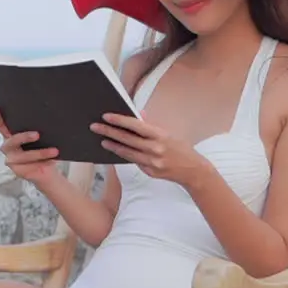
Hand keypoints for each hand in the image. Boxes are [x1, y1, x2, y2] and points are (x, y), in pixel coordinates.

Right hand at [0, 109, 58, 182]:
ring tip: (54, 151)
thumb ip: (36, 131)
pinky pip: (30, 166)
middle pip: (12, 140)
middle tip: (37, 135)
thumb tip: (47, 121)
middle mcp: (8, 147)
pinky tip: (51, 161)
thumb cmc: (41, 150)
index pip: (1, 126)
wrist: (46, 171)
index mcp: (10, 136)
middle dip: (25, 137)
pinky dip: (43, 163)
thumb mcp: (39, 139)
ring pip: (25, 155)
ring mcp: (11, 160)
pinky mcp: (17, 171)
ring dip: (40, 153)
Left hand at [90, 113, 213, 187]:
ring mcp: (152, 163)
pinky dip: (125, 155)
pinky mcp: (150, 172)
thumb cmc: (180, 148)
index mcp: (160, 136)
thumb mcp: (168, 134)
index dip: (120, 120)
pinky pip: (134, 162)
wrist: (193, 170)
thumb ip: (151, 126)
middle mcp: (155, 149)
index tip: (106, 116)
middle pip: (127, 139)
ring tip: (102, 140)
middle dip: (109, 132)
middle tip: (95, 127)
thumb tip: (137, 114)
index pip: (136, 126)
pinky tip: (116, 150)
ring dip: (113, 146)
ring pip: (127, 153)